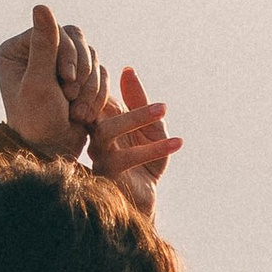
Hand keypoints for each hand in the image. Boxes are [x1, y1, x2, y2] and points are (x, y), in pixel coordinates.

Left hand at [0, 4, 109, 155]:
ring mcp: (58, 65)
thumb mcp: (40, 83)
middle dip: (81, 70)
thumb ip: (44, 45)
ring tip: (79, 111)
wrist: (52, 155)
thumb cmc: (38, 123)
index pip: (55, 30)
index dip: (67, 53)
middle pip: (76, 39)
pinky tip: (86, 114)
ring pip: (91, 56)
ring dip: (90, 85)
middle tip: (72, 96)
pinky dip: (98, 92)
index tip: (68, 81)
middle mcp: (36, 52)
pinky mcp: (78, 79)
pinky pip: (100, 72)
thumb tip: (42, 5)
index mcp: (17, 49)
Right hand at [87, 62, 181, 212]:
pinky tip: (178, 142)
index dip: (110, 84)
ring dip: (137, 118)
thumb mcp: (151, 128)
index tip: (132, 74)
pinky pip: (125, 158)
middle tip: (162, 106)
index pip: (98, 95)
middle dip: (126, 101)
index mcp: (102, 121)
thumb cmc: (147, 162)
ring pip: (106, 131)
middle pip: (98, 109)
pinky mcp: (105, 175)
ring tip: (164, 112)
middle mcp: (94, 137)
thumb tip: (127, 70)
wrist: (146, 201)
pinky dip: (154, 149)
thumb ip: (139, 100)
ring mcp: (97, 156)